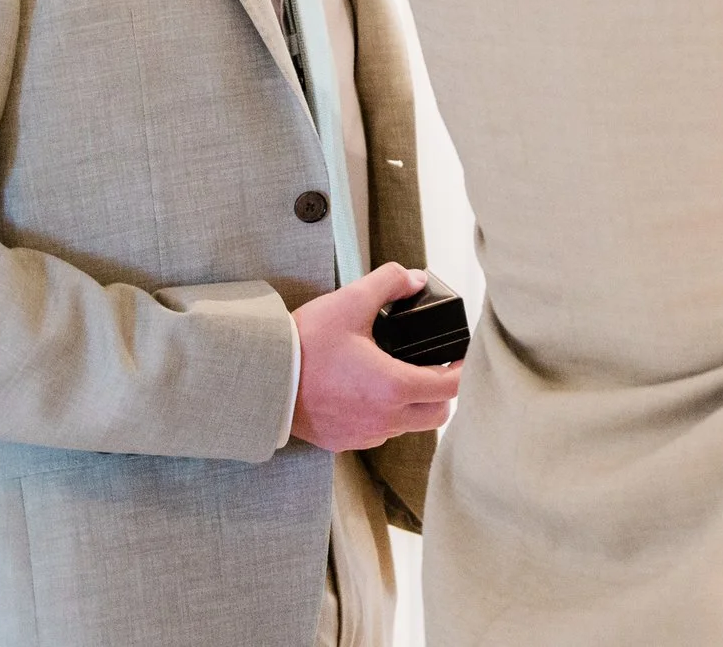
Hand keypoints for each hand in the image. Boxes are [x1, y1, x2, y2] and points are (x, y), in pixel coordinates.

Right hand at [291, 263, 461, 452]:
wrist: (260, 380)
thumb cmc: (303, 345)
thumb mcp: (348, 302)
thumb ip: (389, 283)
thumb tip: (416, 279)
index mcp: (393, 386)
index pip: (451, 387)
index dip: (462, 369)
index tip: (458, 355)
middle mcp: (384, 418)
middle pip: (438, 414)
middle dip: (442, 392)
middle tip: (433, 367)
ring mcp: (363, 434)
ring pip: (409, 427)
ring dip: (414, 407)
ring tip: (401, 378)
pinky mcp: (343, 442)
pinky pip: (379, 435)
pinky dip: (385, 418)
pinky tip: (370, 395)